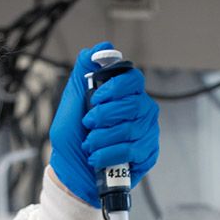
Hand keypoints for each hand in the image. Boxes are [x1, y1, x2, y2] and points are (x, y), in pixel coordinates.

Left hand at [49, 42, 159, 207]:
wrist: (72, 173)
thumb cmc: (73, 139)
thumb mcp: (71, 101)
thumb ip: (84, 72)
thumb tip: (102, 46)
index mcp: (124, 95)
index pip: (133, 79)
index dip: (115, 88)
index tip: (96, 99)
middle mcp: (140, 111)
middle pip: (134, 104)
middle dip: (104, 117)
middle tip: (88, 126)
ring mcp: (146, 132)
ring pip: (132, 129)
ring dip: (103, 138)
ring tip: (90, 145)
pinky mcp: (148, 154)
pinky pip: (134, 150)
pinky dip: (109, 154)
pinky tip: (97, 158)